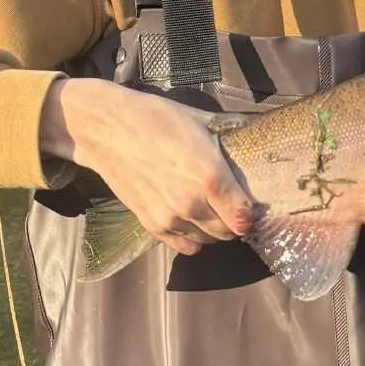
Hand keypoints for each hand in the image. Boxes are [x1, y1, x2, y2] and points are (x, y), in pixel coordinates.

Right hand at [41, 79, 256, 256]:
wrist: (110, 128)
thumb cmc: (158, 118)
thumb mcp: (203, 124)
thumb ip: (229, 145)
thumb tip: (255, 145)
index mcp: (211, 177)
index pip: (244, 217)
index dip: (252, 214)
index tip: (251, 205)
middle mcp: (192, 204)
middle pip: (229, 232)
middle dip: (235, 222)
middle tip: (231, 206)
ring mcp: (170, 218)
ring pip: (208, 240)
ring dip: (214, 230)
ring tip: (210, 211)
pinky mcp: (151, 225)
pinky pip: (184, 247)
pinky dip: (193, 238)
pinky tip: (191, 220)